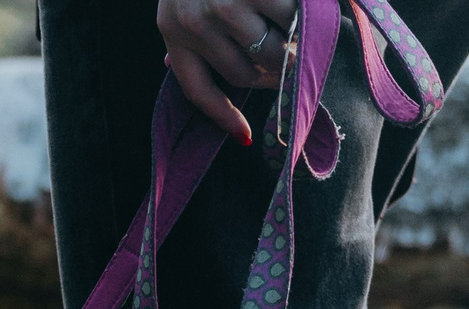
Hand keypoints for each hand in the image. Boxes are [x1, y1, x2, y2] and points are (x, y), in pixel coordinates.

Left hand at [157, 0, 298, 146]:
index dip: (223, 117)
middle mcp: (194, 24)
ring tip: (298, 38)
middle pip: (243, 75)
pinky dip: (300, 20)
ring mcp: (224, 7)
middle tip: (289, 64)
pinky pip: (290, 22)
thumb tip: (168, 65)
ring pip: (271, 55)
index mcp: (173, 30)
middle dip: (271, 74)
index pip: (197, 90)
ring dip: (290, 50)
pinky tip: (297, 12)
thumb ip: (182, 29)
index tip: (245, 136)